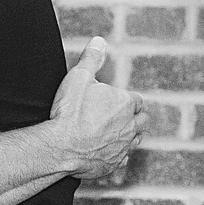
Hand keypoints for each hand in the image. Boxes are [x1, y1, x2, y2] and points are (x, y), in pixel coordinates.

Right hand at [46, 38, 146, 179]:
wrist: (60, 146)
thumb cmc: (70, 111)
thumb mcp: (79, 77)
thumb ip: (91, 58)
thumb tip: (99, 40)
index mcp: (126, 104)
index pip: (136, 100)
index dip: (127, 99)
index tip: (115, 100)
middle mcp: (130, 126)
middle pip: (142, 120)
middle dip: (134, 116)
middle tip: (119, 115)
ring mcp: (124, 147)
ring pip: (136, 140)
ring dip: (129, 135)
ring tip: (115, 132)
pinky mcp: (114, 164)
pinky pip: (123, 159)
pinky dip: (118, 154)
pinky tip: (106, 150)